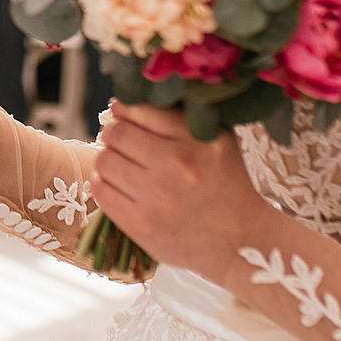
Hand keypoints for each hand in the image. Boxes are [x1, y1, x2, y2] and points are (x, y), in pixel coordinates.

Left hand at [91, 100, 272, 283]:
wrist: (240, 241)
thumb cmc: (226, 185)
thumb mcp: (218, 141)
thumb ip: (182, 117)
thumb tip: (132, 99)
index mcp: (196, 140)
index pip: (139, 110)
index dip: (124, 109)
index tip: (123, 113)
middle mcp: (176, 166)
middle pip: (116, 133)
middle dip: (113, 132)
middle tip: (120, 140)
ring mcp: (156, 197)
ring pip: (104, 160)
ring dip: (107, 158)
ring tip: (120, 163)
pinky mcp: (140, 224)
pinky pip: (101, 190)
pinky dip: (103, 183)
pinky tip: (118, 184)